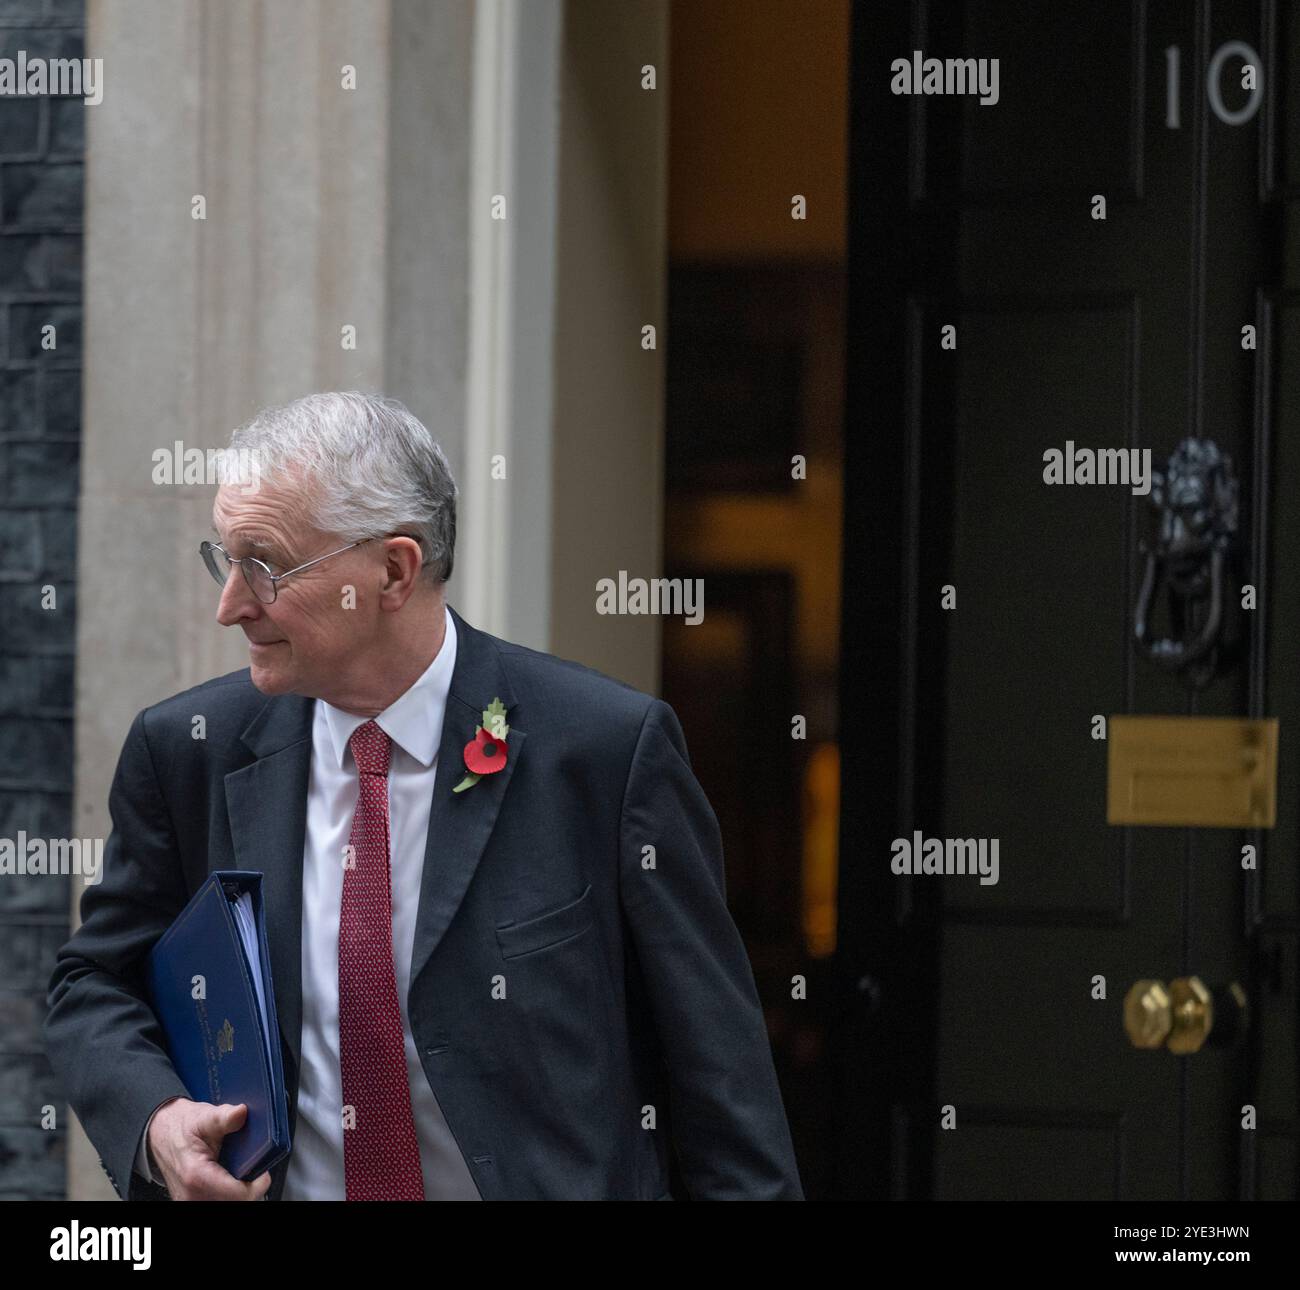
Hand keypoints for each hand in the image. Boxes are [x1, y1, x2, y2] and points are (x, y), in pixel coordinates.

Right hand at [147, 1099, 271, 1199]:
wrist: (161, 1133)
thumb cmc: (181, 1126)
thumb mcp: (204, 1116)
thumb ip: (225, 1117)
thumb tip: (241, 1112)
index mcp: (197, 1176)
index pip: (238, 1195)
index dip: (257, 1183)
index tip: (262, 1171)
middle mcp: (191, 1195)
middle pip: (235, 1202)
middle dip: (248, 1186)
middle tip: (251, 1167)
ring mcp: (190, 1202)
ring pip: (228, 1203)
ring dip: (238, 1191)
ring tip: (239, 1171)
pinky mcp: (192, 1202)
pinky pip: (217, 1202)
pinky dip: (228, 1193)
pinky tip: (228, 1178)